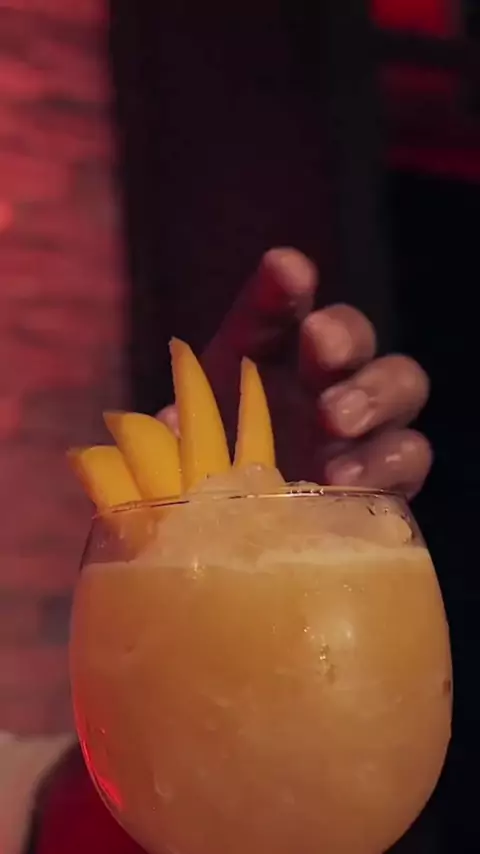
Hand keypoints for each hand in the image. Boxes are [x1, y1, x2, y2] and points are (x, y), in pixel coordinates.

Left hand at [159, 248, 430, 497]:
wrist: (239, 539)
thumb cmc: (206, 480)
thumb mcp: (181, 451)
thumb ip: (174, 433)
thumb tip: (173, 429)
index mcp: (263, 359)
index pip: (276, 308)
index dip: (283, 284)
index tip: (285, 271)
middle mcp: (321, 381)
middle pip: (352, 333)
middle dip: (340, 332)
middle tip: (321, 346)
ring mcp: (363, 428)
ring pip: (401, 383)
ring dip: (373, 392)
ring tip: (336, 419)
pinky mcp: (388, 478)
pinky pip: (409, 457)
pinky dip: (387, 462)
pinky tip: (347, 477)